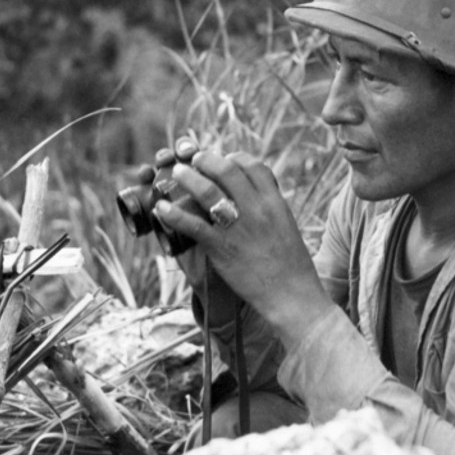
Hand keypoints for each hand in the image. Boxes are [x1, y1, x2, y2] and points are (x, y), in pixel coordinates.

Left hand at [152, 150, 335, 347]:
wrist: (292, 295)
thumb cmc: (292, 266)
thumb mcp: (287, 227)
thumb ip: (271, 210)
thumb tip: (256, 199)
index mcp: (275, 203)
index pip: (254, 167)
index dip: (236, 159)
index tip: (225, 161)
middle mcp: (258, 210)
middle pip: (228, 171)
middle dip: (207, 160)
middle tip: (195, 160)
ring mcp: (239, 228)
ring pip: (208, 192)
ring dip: (189, 178)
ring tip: (178, 173)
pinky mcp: (222, 248)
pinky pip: (193, 225)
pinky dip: (174, 215)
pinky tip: (162, 209)